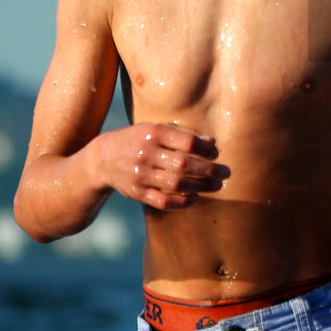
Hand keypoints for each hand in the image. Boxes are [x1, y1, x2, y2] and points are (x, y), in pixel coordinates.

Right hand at [97, 123, 226, 209]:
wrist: (103, 158)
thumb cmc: (140, 140)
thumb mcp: (157, 128)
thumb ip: (184, 133)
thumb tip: (213, 143)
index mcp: (153, 133)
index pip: (187, 142)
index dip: (206, 149)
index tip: (217, 154)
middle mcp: (146, 154)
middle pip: (184, 164)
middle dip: (209, 170)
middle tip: (226, 173)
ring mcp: (140, 175)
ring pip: (176, 184)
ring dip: (201, 186)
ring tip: (217, 186)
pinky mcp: (136, 193)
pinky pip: (163, 201)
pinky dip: (182, 202)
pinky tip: (196, 198)